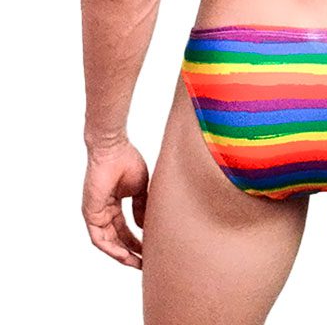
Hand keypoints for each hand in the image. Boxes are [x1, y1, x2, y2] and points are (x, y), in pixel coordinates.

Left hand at [82, 139, 148, 269]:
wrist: (113, 148)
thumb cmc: (126, 161)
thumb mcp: (139, 189)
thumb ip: (141, 207)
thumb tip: (144, 227)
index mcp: (114, 204)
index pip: (125, 229)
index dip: (137, 241)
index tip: (150, 250)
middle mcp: (104, 211)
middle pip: (117, 238)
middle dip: (131, 252)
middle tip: (145, 263)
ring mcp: (96, 214)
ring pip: (108, 242)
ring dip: (122, 255)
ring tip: (137, 264)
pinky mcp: (90, 214)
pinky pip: (99, 238)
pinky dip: (111, 248)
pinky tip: (124, 255)